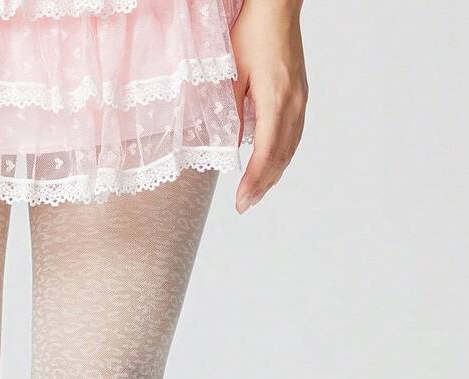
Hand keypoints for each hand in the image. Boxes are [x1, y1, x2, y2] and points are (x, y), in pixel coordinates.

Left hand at [231, 0, 307, 212]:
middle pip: (281, 156)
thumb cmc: (253, 32)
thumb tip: (231, 147)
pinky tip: (271, 168)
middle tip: (244, 206)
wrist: (279, 6)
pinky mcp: (300, 97)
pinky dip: (282, 157)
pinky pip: (294, 136)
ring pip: (290, 149)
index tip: (241, 200)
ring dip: (273, 174)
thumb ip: (231, 113)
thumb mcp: (232, 74)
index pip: (266, 151)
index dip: (254, 180)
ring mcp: (300, 101)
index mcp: (276, 98)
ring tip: (256, 194)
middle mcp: (293, 104)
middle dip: (262, 185)